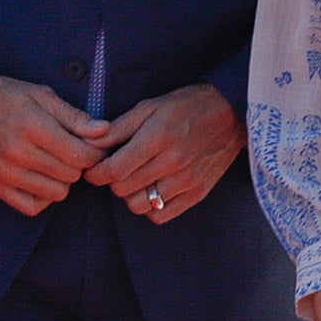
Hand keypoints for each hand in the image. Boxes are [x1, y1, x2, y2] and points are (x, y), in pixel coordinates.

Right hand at [0, 74, 105, 215]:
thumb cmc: (0, 93)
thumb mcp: (39, 94)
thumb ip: (73, 116)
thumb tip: (104, 132)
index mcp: (31, 125)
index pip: (81, 156)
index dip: (94, 152)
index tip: (91, 145)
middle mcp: (17, 152)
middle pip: (71, 175)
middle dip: (78, 163)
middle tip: (71, 150)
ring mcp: (3, 173)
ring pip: (56, 193)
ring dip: (61, 180)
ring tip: (53, 162)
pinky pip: (32, 206)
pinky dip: (42, 196)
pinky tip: (40, 177)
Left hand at [80, 83, 242, 223]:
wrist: (230, 113)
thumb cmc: (185, 106)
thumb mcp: (149, 107)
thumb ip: (118, 128)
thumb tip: (90, 143)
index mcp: (157, 138)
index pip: (114, 169)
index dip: (96, 173)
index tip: (93, 171)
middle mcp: (172, 162)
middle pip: (123, 189)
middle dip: (112, 181)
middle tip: (116, 170)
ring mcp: (186, 180)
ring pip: (140, 205)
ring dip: (130, 196)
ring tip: (134, 180)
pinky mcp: (197, 192)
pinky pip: (162, 215)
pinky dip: (150, 208)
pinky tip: (151, 191)